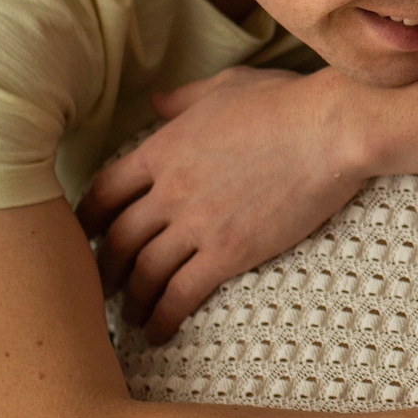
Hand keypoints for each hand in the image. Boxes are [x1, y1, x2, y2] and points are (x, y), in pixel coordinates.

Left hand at [78, 67, 366, 343]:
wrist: (331, 129)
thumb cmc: (285, 102)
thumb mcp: (224, 86)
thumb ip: (184, 99)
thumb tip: (157, 102)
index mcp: (162, 149)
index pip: (104, 192)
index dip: (89, 220)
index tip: (87, 237)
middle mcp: (168, 190)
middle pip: (118, 239)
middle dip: (105, 269)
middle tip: (103, 287)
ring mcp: (197, 224)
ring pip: (144, 272)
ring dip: (132, 300)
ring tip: (130, 317)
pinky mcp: (228, 252)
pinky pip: (181, 293)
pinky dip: (163, 317)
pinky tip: (158, 331)